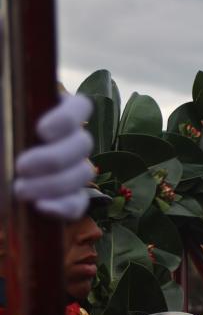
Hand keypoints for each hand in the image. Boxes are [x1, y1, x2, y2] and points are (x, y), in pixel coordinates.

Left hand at [13, 94, 93, 219]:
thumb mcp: (2, 123)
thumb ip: (8, 117)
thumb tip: (8, 107)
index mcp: (53, 114)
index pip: (80, 107)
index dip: (69, 119)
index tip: (42, 131)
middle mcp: (68, 140)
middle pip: (83, 144)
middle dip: (54, 159)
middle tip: (21, 166)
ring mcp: (71, 170)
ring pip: (83, 174)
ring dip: (55, 184)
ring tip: (19, 190)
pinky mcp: (68, 199)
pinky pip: (78, 204)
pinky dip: (62, 207)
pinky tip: (40, 207)